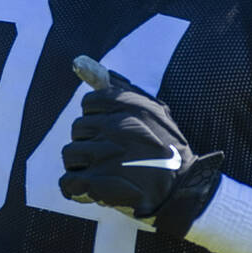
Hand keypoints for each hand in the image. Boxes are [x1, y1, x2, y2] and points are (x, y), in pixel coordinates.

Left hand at [58, 56, 222, 236]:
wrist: (183, 190)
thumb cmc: (166, 147)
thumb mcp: (152, 109)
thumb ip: (116, 85)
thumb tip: (78, 61)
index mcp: (127, 106)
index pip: (89, 103)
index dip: (99, 119)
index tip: (115, 131)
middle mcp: (115, 127)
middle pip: (78, 128)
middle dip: (92, 142)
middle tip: (114, 155)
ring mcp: (105, 155)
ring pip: (70, 153)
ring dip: (83, 166)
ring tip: (105, 173)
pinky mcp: (98, 183)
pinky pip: (68, 182)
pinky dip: (76, 189)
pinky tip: (92, 191)